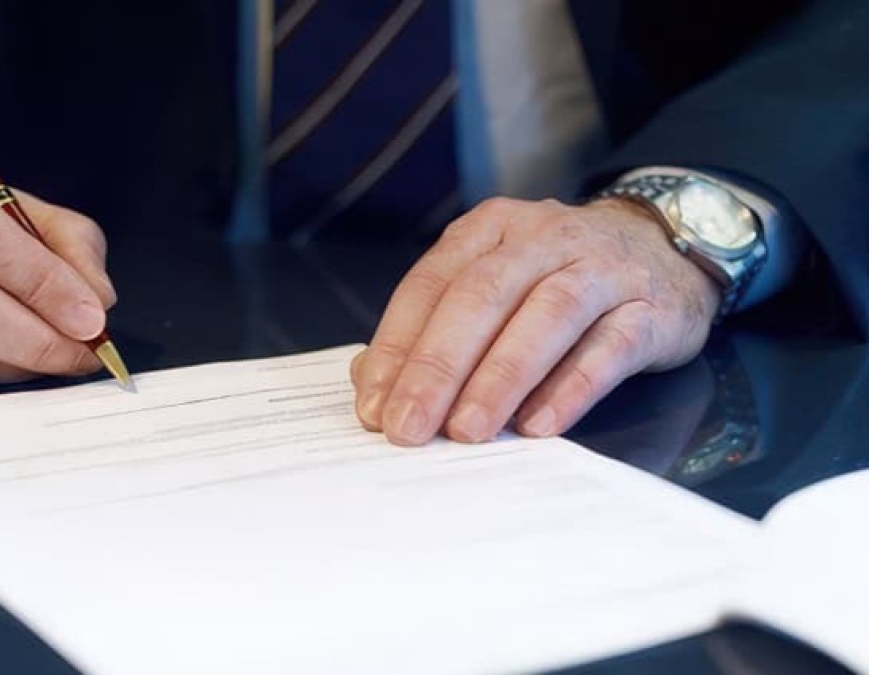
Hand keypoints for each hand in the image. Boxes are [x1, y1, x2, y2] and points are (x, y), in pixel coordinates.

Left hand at [351, 197, 720, 445]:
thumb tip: (372, 380)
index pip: (432, 284)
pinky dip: (571, 387)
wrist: (667, 247)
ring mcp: (602, 268)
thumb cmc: (560, 277)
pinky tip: (539, 425)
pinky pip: (609, 348)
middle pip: (482, 297)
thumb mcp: (496, 282)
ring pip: (546, 317)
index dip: (398, 346)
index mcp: (490, 229)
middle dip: (439, 367)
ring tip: (467, 430)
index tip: (375, 405)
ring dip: (500, 378)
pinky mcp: (652, 307)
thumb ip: (436, 325)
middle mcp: (544, 238)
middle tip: (410, 426)